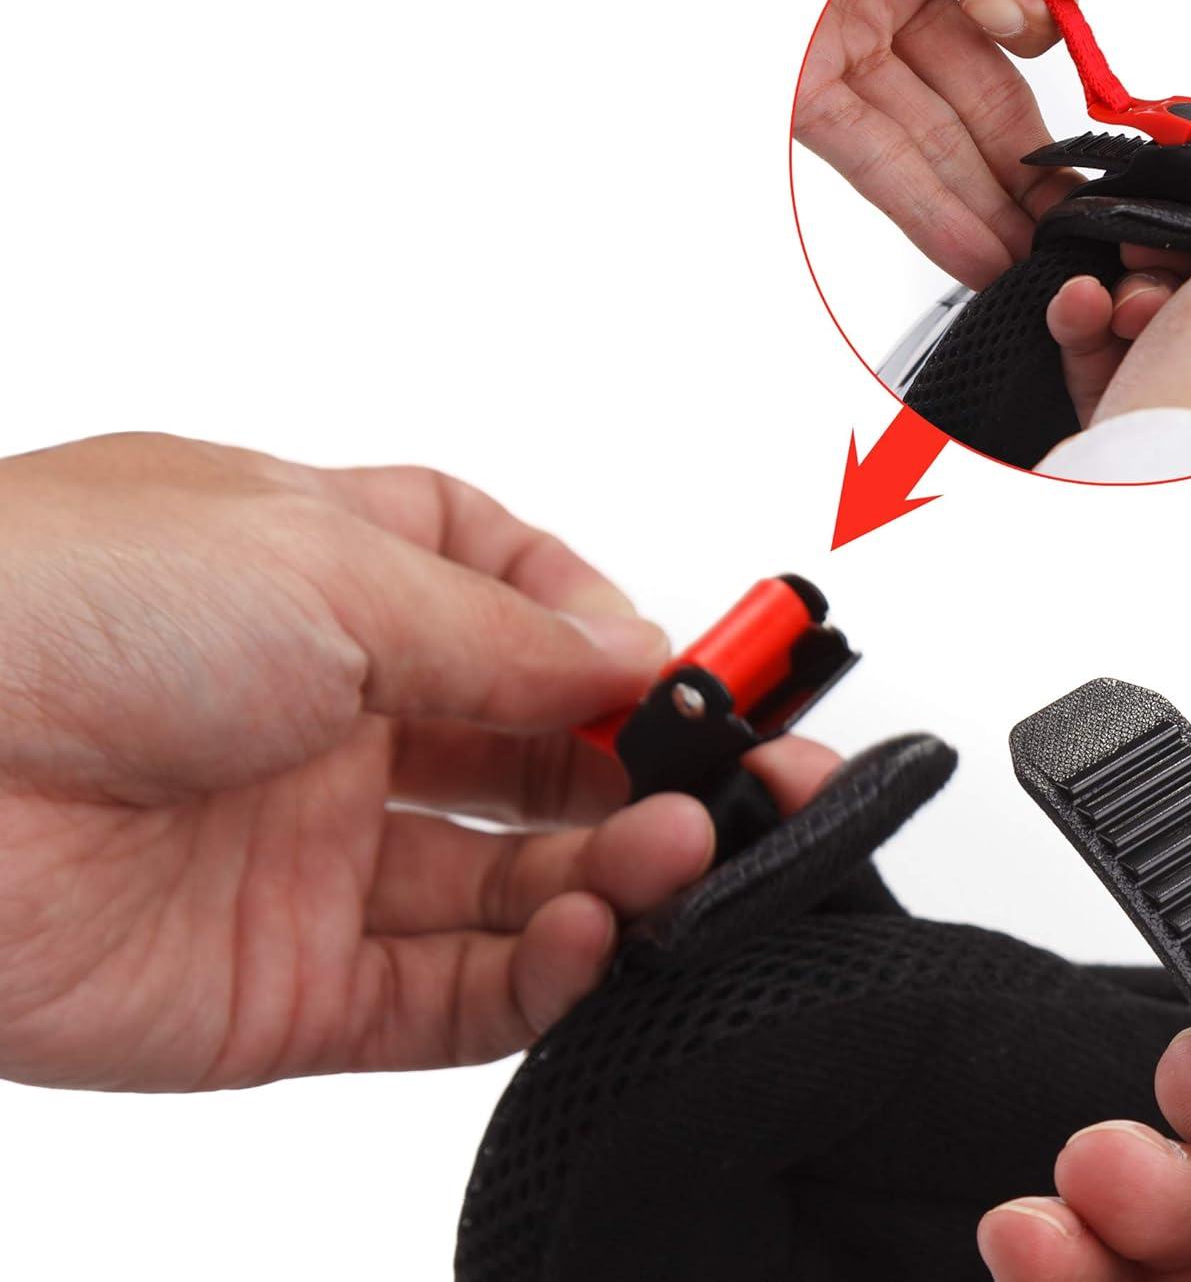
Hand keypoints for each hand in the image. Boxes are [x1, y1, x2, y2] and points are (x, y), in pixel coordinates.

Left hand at [0, 434, 839, 1090]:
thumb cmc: (64, 600)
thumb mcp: (333, 569)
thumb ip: (506, 636)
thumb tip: (638, 656)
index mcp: (341, 586)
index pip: (519, 604)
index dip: (613, 633)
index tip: (695, 664)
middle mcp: (339, 717)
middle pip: (538, 752)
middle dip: (652, 764)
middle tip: (751, 778)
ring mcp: (319, 854)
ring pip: (515, 880)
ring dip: (617, 867)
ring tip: (684, 849)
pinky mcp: (291, 985)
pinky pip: (453, 992)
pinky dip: (543, 972)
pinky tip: (596, 930)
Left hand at [794, 0, 1093, 288]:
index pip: (1006, 16)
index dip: (1040, 60)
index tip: (1078, 87)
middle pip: (976, 96)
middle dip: (1026, 164)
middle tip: (1074, 219)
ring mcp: (843, 53)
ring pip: (930, 141)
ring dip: (982, 208)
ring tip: (1030, 258)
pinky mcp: (801, 101)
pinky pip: (876, 162)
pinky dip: (925, 211)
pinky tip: (974, 248)